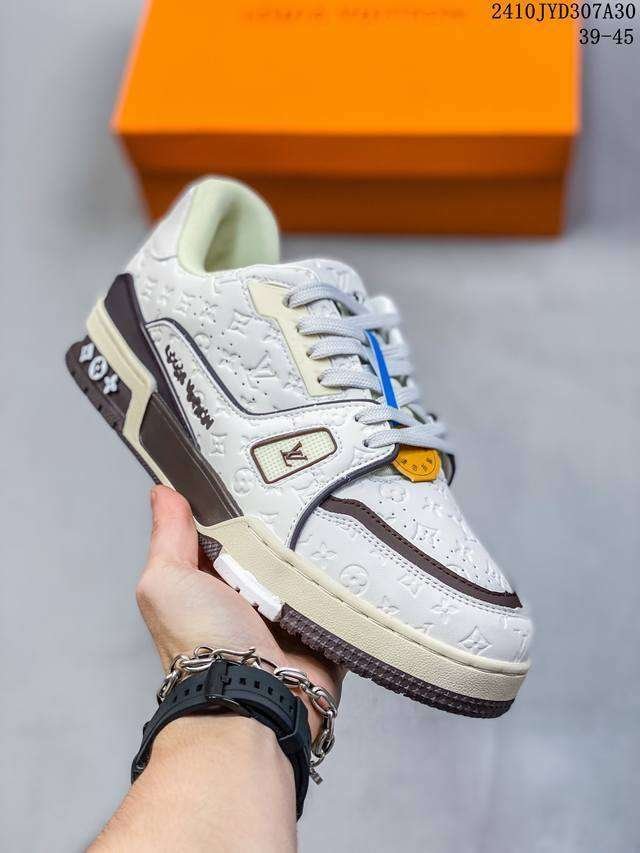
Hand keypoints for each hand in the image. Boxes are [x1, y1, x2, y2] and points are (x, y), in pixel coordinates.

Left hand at [136, 485, 343, 736]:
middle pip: (274, 547)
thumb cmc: (200, 643)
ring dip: (321, 552)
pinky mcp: (324, 633)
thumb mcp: (167, 581)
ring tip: (344, 510)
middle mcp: (249, 598)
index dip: (240, 502)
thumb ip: (167, 537)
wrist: (250, 704)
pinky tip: (362, 552)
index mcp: (211, 583)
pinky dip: (349, 583)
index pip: (227, 531)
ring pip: (311, 570)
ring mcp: (289, 617)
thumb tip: (162, 492)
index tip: (261, 466)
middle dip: (290, 522)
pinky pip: (342, 599)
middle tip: (312, 483)